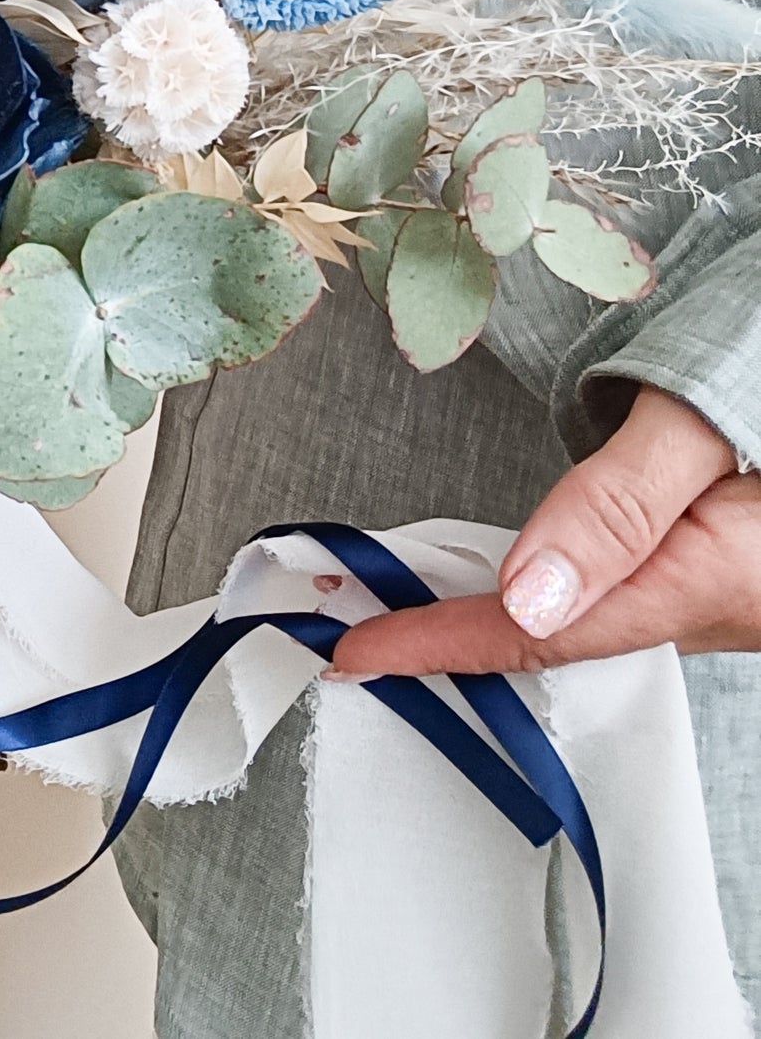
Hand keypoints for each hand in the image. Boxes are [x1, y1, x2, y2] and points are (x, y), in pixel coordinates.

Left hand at [331, 388, 760, 677]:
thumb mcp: (703, 423)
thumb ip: (617, 506)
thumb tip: (526, 592)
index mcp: (708, 582)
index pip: (542, 632)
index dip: (440, 644)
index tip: (355, 654)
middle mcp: (720, 608)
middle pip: (562, 638)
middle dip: (458, 638)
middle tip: (360, 632)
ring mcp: (733, 597)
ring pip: (596, 619)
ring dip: (502, 618)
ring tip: (415, 611)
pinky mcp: (734, 571)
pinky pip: (630, 594)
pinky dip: (559, 592)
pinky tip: (525, 582)